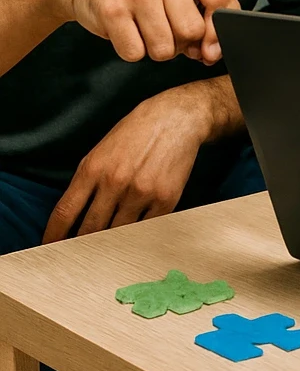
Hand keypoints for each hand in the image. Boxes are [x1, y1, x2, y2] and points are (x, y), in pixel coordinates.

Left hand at [42, 87, 211, 242]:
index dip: (54, 236)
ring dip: (110, 242)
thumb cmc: (139, 130)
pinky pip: (145, 228)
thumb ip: (88, 180)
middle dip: (81, 245)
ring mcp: (141, 192)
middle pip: (89, 230)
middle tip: (79, 253)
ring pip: (117, 233)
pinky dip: (137, 233)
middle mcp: (115, 182)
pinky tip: (134, 231)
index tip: (51, 247)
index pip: (65, 213)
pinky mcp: (165, 199)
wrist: (178, 117)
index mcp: (94, 168)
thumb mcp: (103, 149)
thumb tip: (74, 214)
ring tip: (108, 246)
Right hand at [56, 0, 238, 63]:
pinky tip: (127, 30)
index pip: (220, 0)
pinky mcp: (112, 11)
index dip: (218, 31)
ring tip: (147, 30)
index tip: (211, 47)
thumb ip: (204, 5)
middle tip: (169, 32)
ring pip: (164, 49)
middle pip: (191, 31)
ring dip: (157, 49)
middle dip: (183, 43)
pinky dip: (133, 50)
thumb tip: (212, 51)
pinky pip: (135, 53)